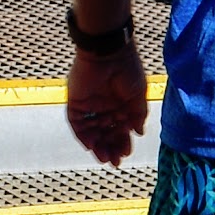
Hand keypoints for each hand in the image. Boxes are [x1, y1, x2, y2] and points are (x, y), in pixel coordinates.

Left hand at [66, 39, 150, 164]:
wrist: (108, 52)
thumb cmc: (127, 69)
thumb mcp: (138, 95)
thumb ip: (138, 114)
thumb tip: (139, 132)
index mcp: (120, 105)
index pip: (120, 129)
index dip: (122, 142)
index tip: (126, 153)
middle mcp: (104, 107)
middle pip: (106, 133)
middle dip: (110, 148)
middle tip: (115, 162)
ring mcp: (89, 105)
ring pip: (92, 131)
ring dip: (97, 146)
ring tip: (104, 158)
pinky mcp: (75, 102)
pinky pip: (77, 123)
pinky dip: (83, 135)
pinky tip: (91, 146)